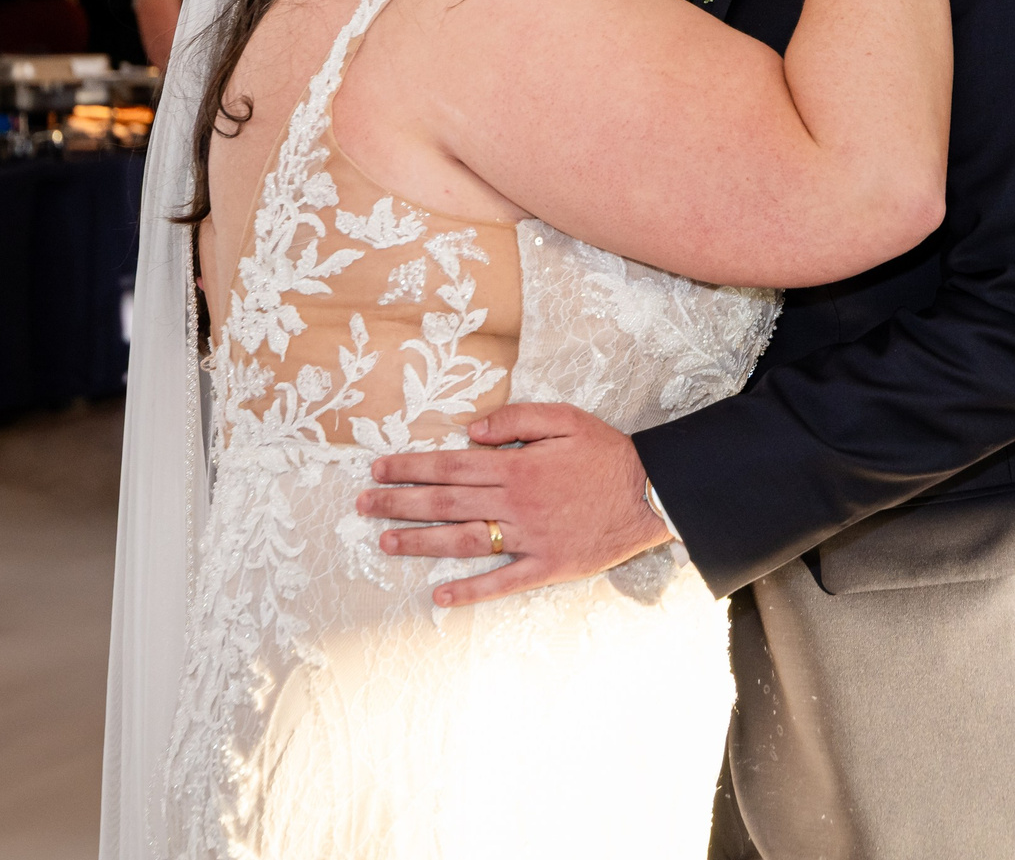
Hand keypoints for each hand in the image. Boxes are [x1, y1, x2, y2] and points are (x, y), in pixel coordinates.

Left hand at [357, 403, 669, 608]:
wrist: (651, 493)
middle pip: (447, 503)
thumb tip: (471, 430)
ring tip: (385, 543)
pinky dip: (471, 591)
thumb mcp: (566, 418)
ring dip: (421, 543)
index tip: (379, 469)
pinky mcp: (547, 565)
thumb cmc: (608, 454)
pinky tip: (440, 596)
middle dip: (400, 503)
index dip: (411, 467)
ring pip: (464, 541)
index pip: (451, 466)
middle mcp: (516, 503)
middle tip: (364, 506)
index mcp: (518, 466)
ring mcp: (530, 537)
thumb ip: (517, 419)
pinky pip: (503, 582)